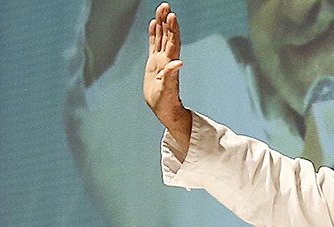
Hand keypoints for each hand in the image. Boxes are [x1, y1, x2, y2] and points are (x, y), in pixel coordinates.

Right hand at [144, 2, 190, 145]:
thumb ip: (172, 76)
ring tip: (161, 8)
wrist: (164, 109)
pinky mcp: (154, 64)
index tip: (172, 16)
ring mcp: (160, 60)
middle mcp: (166, 59)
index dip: (173, 29)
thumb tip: (179, 63)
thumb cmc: (167, 103)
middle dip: (166, 21)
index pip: (172, 42)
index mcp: (169, 64)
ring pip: (161, 37)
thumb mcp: (168, 90)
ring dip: (161, 23)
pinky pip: (154, 45)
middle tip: (165, 6)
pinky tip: (154, 23)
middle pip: (167, 36)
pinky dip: (154, 33)